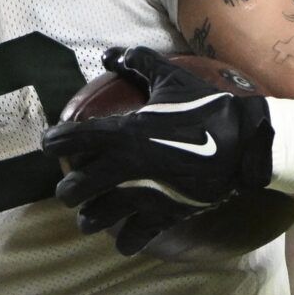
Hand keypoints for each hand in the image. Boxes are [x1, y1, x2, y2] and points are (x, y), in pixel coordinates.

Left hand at [41, 47, 274, 254]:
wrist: (244, 143)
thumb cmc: (205, 108)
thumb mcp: (170, 78)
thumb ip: (138, 63)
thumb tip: (111, 53)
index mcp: (123, 132)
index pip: (73, 139)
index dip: (54, 142)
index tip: (49, 146)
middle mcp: (125, 166)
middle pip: (76, 187)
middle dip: (67, 191)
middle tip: (68, 190)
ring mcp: (143, 194)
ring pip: (98, 217)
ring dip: (90, 218)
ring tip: (88, 218)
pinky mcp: (164, 214)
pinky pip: (135, 237)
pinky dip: (126, 241)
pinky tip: (123, 242)